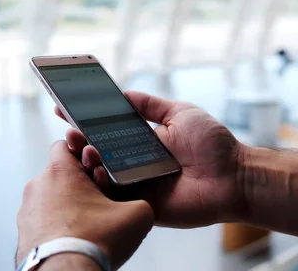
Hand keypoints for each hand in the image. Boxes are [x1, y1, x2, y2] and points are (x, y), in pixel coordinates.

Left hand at [16, 140, 153, 269]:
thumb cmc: (92, 242)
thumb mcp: (136, 215)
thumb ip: (142, 201)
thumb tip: (142, 207)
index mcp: (60, 171)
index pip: (65, 144)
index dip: (83, 153)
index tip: (96, 166)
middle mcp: (38, 185)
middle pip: (62, 174)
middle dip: (80, 184)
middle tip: (99, 199)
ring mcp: (28, 210)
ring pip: (52, 198)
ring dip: (69, 205)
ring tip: (89, 223)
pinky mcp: (24, 233)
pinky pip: (44, 221)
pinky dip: (58, 225)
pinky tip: (76, 238)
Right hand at [58, 91, 245, 227]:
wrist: (234, 175)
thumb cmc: (212, 143)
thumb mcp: (180, 113)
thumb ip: (151, 105)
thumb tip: (124, 92)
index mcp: (142, 141)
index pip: (107, 130)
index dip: (86, 120)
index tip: (63, 108)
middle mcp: (135, 162)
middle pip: (99, 152)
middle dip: (81, 142)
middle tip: (70, 132)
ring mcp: (137, 185)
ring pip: (103, 175)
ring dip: (88, 161)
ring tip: (85, 149)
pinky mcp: (142, 206)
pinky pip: (117, 198)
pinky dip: (103, 186)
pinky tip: (96, 171)